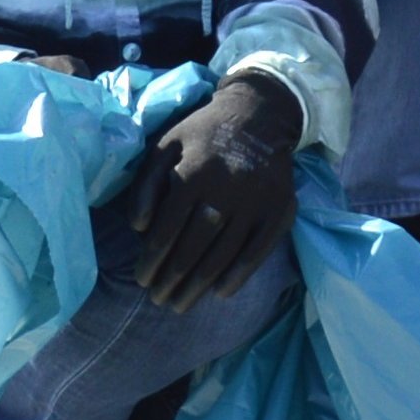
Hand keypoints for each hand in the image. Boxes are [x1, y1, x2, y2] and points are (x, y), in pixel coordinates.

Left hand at [128, 74, 303, 312]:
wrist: (259, 115)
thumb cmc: (203, 135)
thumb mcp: (165, 147)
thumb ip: (145, 186)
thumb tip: (139, 228)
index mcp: (193, 172)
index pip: (167, 230)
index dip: (151, 261)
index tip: (141, 280)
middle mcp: (225, 188)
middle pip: (193, 248)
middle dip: (171, 280)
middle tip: (158, 300)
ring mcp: (256, 201)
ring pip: (222, 255)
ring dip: (198, 286)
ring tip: (181, 304)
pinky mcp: (280, 209)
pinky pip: (258, 251)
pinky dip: (239, 276)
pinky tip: (220, 293)